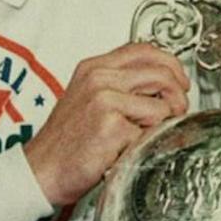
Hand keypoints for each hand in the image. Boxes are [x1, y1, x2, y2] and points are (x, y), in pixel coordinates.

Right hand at [23, 42, 188, 205]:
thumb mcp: (88, 99)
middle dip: (178, 96)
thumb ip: (121, 86)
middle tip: (176, 112)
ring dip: (162, 124)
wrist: (40, 171)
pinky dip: (145, 145)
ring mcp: (104, 101)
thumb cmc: (65, 142)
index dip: (170, 64)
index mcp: (94, 68)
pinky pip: (150, 133)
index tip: (179, 82)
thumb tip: (164, 86)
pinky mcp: (111, 127)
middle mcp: (99, 78)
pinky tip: (126, 151)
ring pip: (162, 105)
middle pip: (161, 73)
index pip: (144, 50)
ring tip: (144, 137)